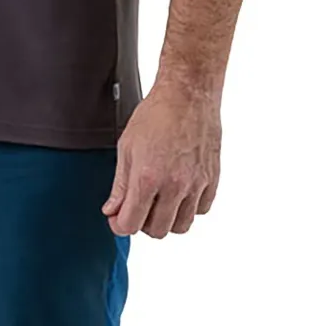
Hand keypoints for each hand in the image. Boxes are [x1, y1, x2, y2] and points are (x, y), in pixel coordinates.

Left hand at [101, 81, 220, 237]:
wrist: (188, 94)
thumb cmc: (156, 114)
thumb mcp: (127, 147)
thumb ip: (120, 185)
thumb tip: (112, 210)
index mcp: (148, 177)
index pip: (131, 225)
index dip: (119, 225)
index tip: (117, 217)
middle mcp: (175, 185)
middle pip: (157, 231)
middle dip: (142, 224)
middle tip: (137, 207)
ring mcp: (196, 183)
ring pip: (181, 226)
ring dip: (166, 219)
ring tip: (158, 201)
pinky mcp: (212, 178)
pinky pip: (202, 210)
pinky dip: (189, 208)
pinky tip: (179, 193)